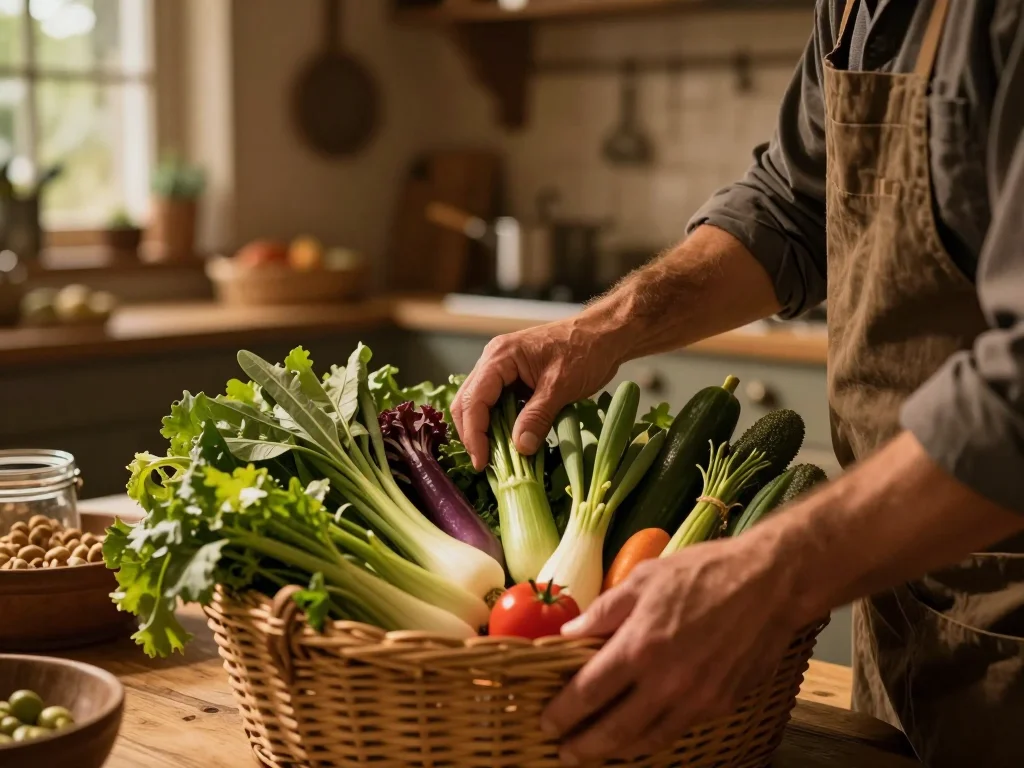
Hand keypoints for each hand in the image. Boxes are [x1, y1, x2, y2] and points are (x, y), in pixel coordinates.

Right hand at [451, 319, 620, 469]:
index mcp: (500, 357)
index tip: (482, 462)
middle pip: (467, 403)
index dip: (474, 434)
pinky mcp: (513, 379)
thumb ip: (537, 416)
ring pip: (480, 405)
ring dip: (485, 431)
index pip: (472, 400)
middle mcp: (494, 361)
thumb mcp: (561, 387)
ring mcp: (502, 369)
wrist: (603, 335)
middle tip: (486, 464)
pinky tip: (509, 442)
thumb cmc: (585, 351)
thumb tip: (519, 448)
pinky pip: (497, 405)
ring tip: (498, 457)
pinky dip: (500, 425)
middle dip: (474, 435)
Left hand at [542, 532, 807, 763]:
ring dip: (616, 750)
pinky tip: (639, 733)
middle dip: (583, 746)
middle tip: (563, 751)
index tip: (547, 721)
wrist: (770, 583)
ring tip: (596, 749)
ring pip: (647, 740)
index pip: (588, 693)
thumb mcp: (644, 579)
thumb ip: (604, 611)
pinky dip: (652, 738)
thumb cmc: (704, 573)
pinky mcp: (721, 704)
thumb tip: (569, 633)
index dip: (562, 713)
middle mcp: (666, 682)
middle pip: (613, 731)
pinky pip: (677, 730)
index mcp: (640, 646)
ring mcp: (696, 699)